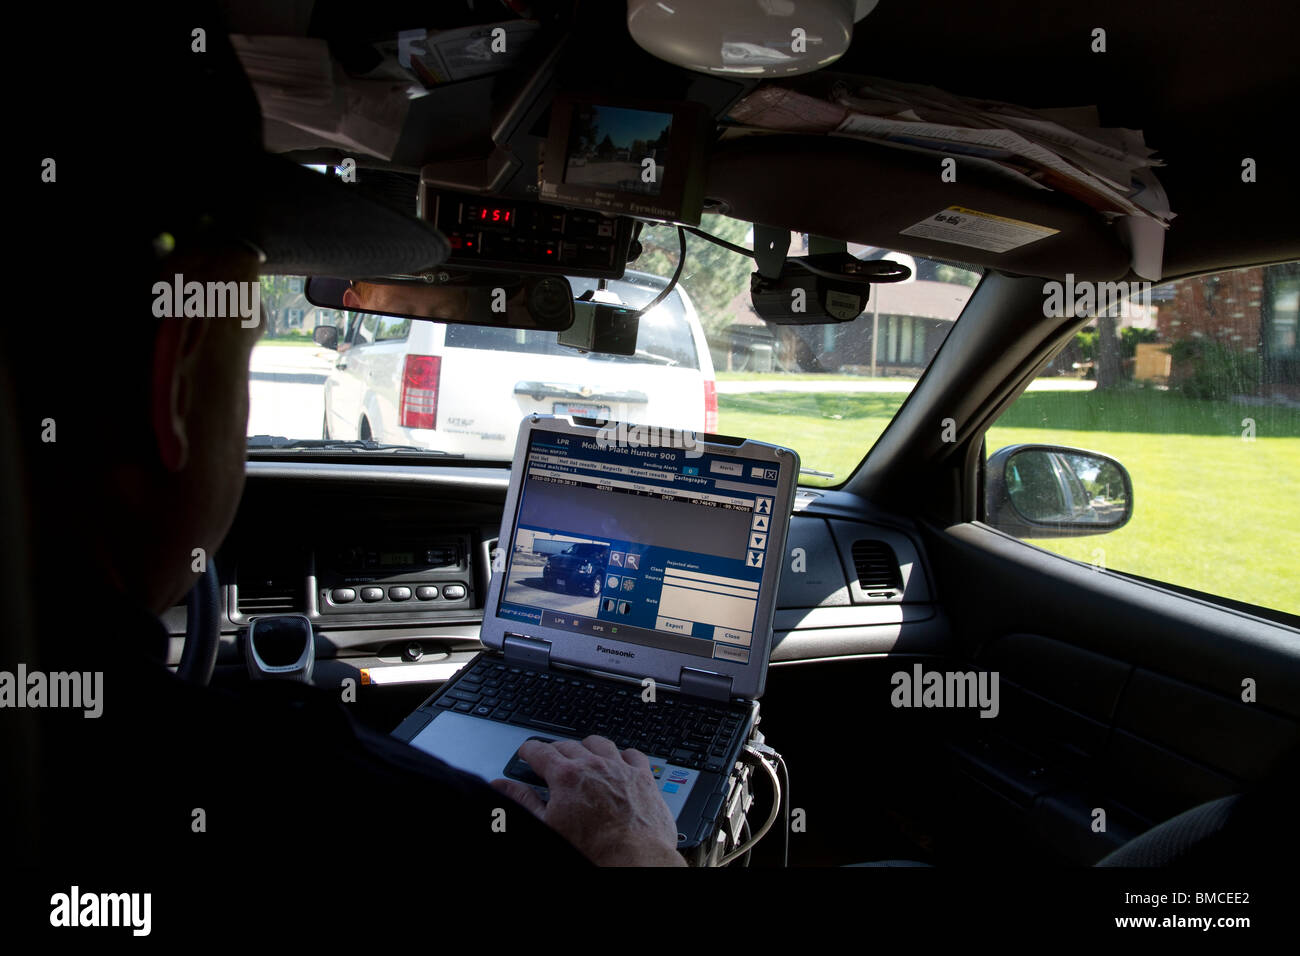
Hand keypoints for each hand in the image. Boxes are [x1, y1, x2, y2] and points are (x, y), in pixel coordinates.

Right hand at [491, 736, 685, 866]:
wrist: (633, 860)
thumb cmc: (592, 850)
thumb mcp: (547, 825)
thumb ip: (523, 800)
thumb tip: (502, 786)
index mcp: (566, 776)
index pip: (541, 751)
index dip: (529, 750)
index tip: (527, 752)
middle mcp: (593, 766)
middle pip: (569, 745)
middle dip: (556, 749)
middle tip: (550, 757)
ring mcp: (620, 769)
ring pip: (601, 744)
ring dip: (588, 746)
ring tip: (583, 753)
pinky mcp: (642, 777)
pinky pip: (632, 754)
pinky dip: (623, 755)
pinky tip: (620, 761)